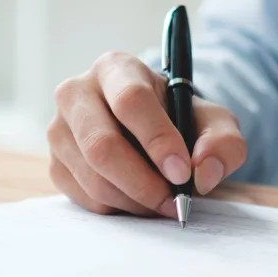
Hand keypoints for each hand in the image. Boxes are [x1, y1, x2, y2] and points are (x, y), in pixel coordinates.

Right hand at [48, 52, 246, 216]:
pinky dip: (118, 208)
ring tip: (162, 202)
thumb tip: (203, 173)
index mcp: (116, 68)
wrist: (147, 132)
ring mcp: (58, 130)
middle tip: (174, 202)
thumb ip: (222, 143)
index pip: (131, 100)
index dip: (157, 139)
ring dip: (134, 201)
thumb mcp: (212, 123)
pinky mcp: (55, 165)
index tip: (181, 172)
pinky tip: (139, 199)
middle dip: (143, 182)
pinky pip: (85, 198)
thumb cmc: (178, 121)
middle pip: (101, 145)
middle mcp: (76, 93)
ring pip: (93, 177)